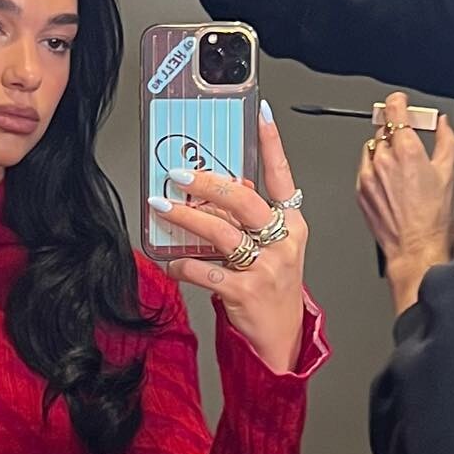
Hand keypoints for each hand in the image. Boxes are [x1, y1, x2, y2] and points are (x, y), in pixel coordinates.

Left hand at [151, 101, 308, 373]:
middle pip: (245, 200)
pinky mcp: (246, 293)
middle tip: (178, 174)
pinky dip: (183, 265)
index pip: (283, 177)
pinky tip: (170, 261)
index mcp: (292, 223)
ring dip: (186, 218)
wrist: (281, 339)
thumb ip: (250, 219)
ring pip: (222, 232)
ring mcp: (267, 268)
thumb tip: (218, 187)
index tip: (261, 114)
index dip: (273, 145)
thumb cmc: (272, 288)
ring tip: (161, 208)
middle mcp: (283, 242)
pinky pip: (207, 272)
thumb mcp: (272, 248)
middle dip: (208, 183)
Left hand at [355, 90, 453, 313]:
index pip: (395, 110)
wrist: (414, 246)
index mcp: (407, 150)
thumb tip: (442, 123)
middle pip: (383, 129)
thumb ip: (446, 139)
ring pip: (372, 148)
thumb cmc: (432, 216)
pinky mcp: (360, 190)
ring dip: (383, 149)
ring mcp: (368, 175)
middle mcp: (383, 160)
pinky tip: (390, 182)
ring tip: (400, 167)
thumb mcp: (448, 171)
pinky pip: (364, 168)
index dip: (397, 101)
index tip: (400, 101)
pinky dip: (374, 168)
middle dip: (395, 129)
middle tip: (407, 138)